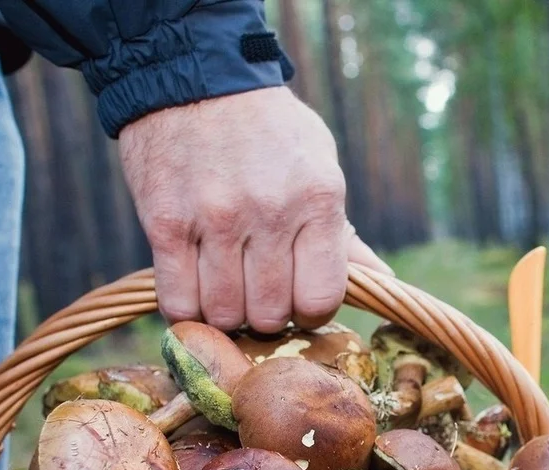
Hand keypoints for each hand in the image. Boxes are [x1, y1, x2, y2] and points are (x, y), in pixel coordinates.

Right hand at [119, 87, 389, 331]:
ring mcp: (215, 219)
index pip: (321, 298)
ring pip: (223, 314)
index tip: (298, 299)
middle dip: (267, 314)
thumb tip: (383, 282)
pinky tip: (194, 290)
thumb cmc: (268, 130)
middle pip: (270, 314)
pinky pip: (178, 301)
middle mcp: (269, 212)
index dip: (310, 312)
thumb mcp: (320, 167)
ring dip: (225, 313)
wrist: (195, 76)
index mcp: (317, 199)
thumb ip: (343, 234)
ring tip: (226, 288)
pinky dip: (187, 309)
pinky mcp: (165, 224)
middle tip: (258, 292)